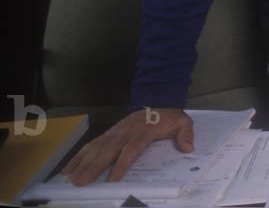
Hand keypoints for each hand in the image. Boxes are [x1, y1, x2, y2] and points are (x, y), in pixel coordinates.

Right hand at [61, 108, 193, 185]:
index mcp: (144, 129)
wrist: (158, 99)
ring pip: (97, 147)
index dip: (121, 164)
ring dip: (83, 162)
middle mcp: (126, 130)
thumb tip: (188, 147)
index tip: (112, 179)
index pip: (131, 148)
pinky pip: (92, 143)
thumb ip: (185, 134)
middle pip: (108, 149)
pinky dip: (79, 155)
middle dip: (94, 167)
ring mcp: (115, 130)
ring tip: (71, 178)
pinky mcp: (109, 132)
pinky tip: (69, 167)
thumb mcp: (182, 121)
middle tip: (82, 182)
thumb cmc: (168, 116)